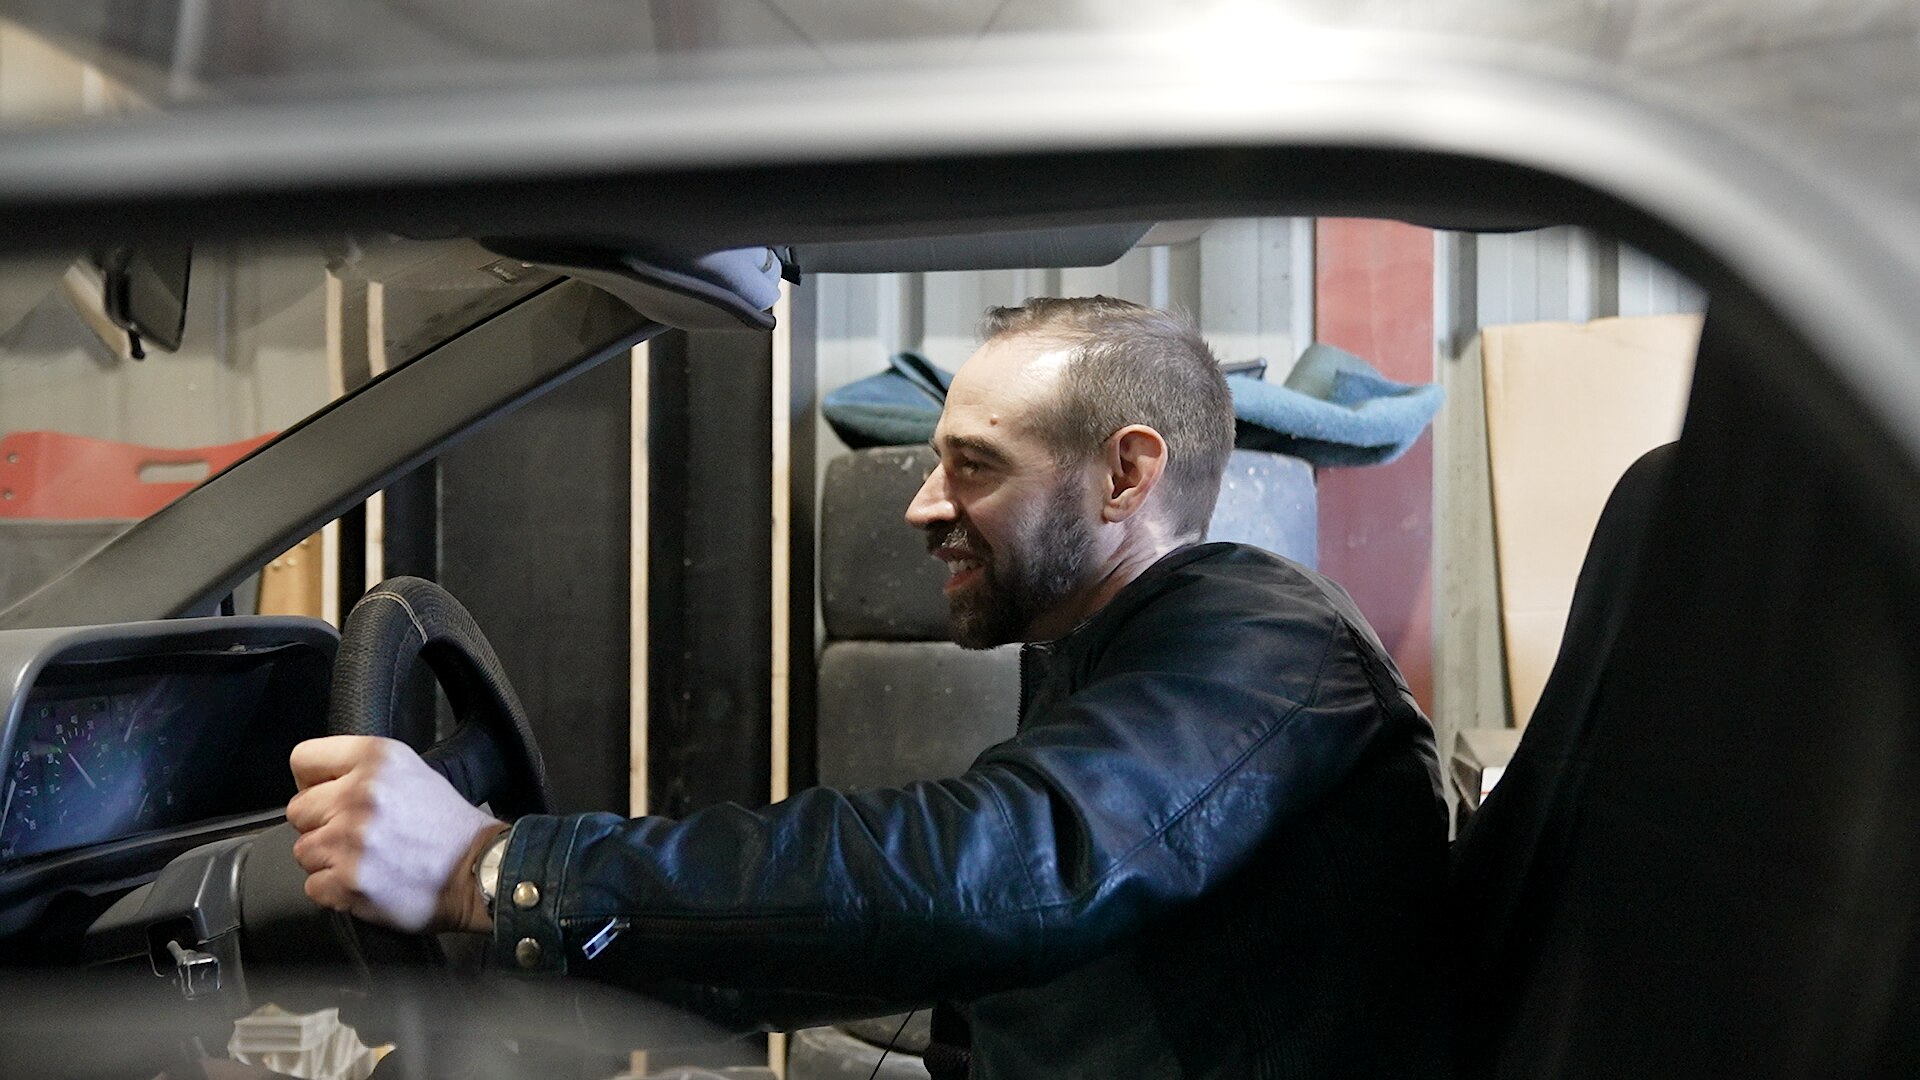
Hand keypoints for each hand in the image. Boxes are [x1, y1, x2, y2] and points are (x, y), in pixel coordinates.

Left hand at [286, 735, 507, 933]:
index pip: (303, 760)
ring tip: (366, 859)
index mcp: (375, 759)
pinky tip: (366, 880)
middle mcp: (360, 795)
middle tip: (357, 833)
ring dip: (328, 860)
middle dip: (322, 824)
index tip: (328, 795)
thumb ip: (360, 769)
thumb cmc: (447, 826)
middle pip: (298, 810)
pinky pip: (313, 886)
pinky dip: (335, 890)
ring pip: (303, 851)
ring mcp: (351, 840)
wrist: (478, 870)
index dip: (313, 782)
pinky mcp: (349, 882)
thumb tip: (316, 783)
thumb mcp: (410, 770)